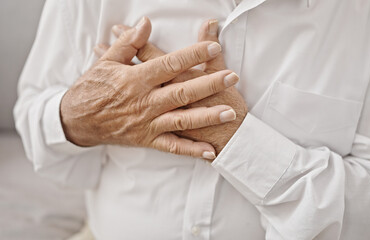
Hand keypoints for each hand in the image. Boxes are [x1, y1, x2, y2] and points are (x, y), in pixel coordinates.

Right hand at [60, 17, 239, 159]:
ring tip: (229, 113)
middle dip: (208, 84)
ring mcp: (147, 123)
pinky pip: (172, 146)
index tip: (212, 48)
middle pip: (181, 92)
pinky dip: (191, 150)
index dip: (192, 55)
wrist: (76, 120)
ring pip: (181, 120)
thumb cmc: (92, 88)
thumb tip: (146, 22)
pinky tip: (210, 152)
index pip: (169, 64)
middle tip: (231, 77)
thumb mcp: (106, 62)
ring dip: (206, 117)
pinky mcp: (147, 139)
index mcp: (135, 80)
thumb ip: (128, 43)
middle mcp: (144, 102)